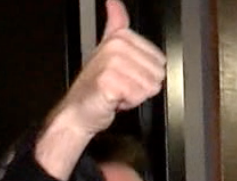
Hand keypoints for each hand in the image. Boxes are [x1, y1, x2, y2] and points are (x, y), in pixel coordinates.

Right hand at [34, 0, 166, 178]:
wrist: (77, 112)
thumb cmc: (96, 87)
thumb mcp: (108, 50)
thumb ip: (116, 24)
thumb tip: (113, 1)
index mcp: (120, 37)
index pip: (159, 61)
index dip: (145, 74)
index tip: (125, 75)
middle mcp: (116, 47)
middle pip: (157, 74)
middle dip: (141, 86)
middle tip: (121, 86)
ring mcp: (111, 64)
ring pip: (148, 86)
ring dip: (134, 96)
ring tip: (117, 92)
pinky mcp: (109, 82)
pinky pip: (136, 96)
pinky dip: (127, 104)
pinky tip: (114, 99)